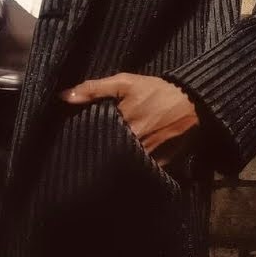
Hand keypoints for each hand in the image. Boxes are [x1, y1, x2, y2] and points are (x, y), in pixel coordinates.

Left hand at [58, 72, 199, 168]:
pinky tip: (119, 174)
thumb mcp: (125, 82)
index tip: (69, 145)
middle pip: (106, 155)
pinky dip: (131, 172)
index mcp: (122, 122)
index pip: (94, 138)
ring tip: (94, 172)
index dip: (82, 142)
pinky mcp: (160, 165)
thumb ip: (94, 88)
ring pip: (122, 166)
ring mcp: (148, 156)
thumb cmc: (155, 90)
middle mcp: (134, 142)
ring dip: (110, 167)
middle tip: (78, 162)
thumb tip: (64, 97)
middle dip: (94, 157)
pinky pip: (141, 172)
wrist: (191, 101)